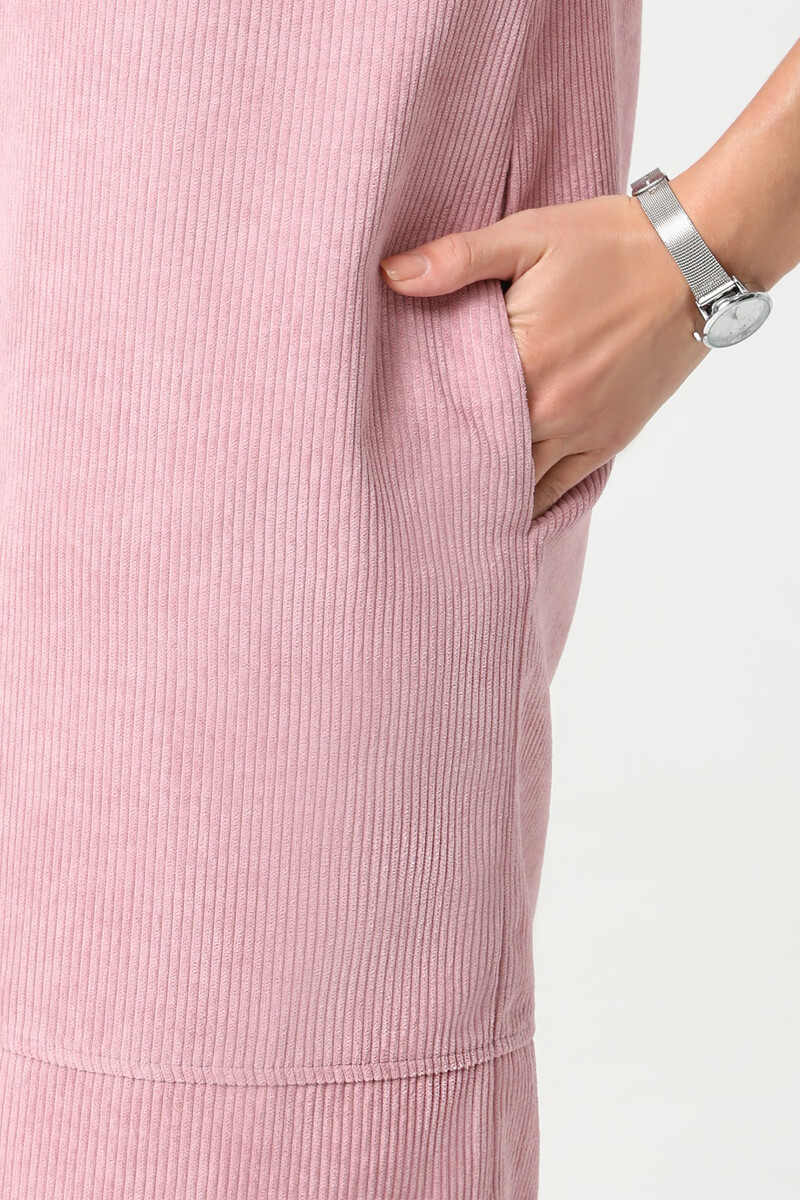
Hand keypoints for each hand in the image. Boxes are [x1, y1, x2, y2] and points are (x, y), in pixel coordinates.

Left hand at [379, 184, 710, 518]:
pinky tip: (504, 515)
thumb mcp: (529, 235)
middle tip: (405, 490)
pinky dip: (532, 502)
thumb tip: (392, 275)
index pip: (452, 415)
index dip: (419, 430)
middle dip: (447, 472)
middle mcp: (551, 410)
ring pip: (521, 485)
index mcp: (524, 362)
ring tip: (447, 510)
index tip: (387, 443)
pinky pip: (562, 488)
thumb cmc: (610, 242)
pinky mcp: (609, 439)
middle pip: (483, 461)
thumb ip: (458, 258)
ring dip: (487, 494)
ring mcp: (583, 430)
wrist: (696, 259)